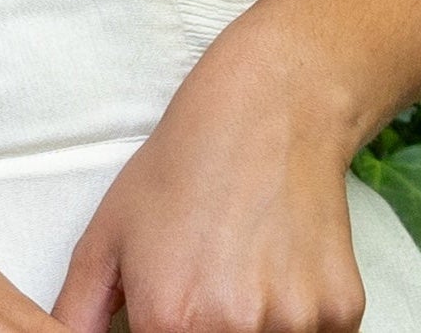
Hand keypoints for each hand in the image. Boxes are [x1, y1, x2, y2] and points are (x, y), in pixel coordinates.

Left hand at [52, 55, 364, 332]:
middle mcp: (234, 331)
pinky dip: (297, 320)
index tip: (177, 311)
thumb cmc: (183, 168)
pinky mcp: (342, 314)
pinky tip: (280, 269)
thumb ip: (79, 312)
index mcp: (169, 319)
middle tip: (212, 285)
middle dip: (211, 331)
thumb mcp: (109, 235)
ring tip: (244, 272)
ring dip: (256, 328)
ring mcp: (294, 324)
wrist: (271, 109)